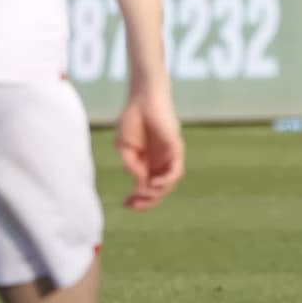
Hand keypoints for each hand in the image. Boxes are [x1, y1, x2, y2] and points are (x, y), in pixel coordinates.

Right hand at [115, 84, 184, 210]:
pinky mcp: (176, 150)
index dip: (137, 200)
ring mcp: (168, 158)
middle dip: (145, 201)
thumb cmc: (132, 119)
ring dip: (155, 194)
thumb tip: (140, 181)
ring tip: (142, 194)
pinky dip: (166, 181)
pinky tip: (154, 183)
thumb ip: (131, 164)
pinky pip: (176, 172)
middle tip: (132, 204)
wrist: (142, 99)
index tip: (125, 204)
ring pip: (168, 185)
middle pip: (158, 191)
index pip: (145, 189)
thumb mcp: (125, 147)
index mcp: (146, 165)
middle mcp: (159, 164)